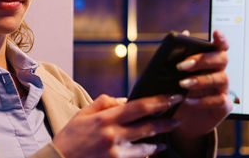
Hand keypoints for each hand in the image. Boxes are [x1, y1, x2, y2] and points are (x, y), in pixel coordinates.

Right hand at [53, 94, 182, 157]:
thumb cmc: (70, 136)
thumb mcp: (83, 113)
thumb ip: (104, 103)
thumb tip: (126, 100)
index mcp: (105, 119)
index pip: (138, 107)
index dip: (159, 101)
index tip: (172, 97)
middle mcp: (113, 135)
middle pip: (148, 127)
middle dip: (166, 122)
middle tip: (177, 119)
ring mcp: (116, 152)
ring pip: (147, 146)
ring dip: (159, 141)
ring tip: (166, 138)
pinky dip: (146, 154)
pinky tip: (151, 150)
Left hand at [172, 30, 232, 143]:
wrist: (177, 119)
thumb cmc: (175, 91)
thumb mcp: (170, 75)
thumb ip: (176, 56)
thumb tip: (183, 33)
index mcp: (207, 62)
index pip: (219, 46)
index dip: (221, 39)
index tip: (216, 33)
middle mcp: (218, 72)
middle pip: (221, 59)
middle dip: (202, 60)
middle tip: (181, 65)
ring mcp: (222, 89)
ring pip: (221, 78)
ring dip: (200, 80)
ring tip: (182, 84)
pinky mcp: (223, 106)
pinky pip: (219, 100)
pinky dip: (203, 100)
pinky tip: (188, 101)